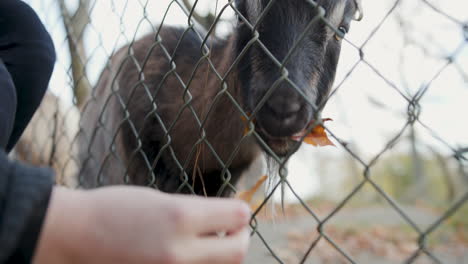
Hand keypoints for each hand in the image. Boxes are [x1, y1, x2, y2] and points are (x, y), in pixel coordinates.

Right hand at [34, 186, 250, 263]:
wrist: (76, 234)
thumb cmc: (115, 208)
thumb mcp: (160, 199)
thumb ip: (195, 212)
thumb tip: (225, 220)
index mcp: (180, 216)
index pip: (238, 216)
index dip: (241, 212)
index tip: (237, 212)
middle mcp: (180, 249)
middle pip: (238, 251)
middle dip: (241, 238)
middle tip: (233, 231)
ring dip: (222, 254)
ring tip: (209, 242)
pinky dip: (200, 263)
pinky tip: (189, 254)